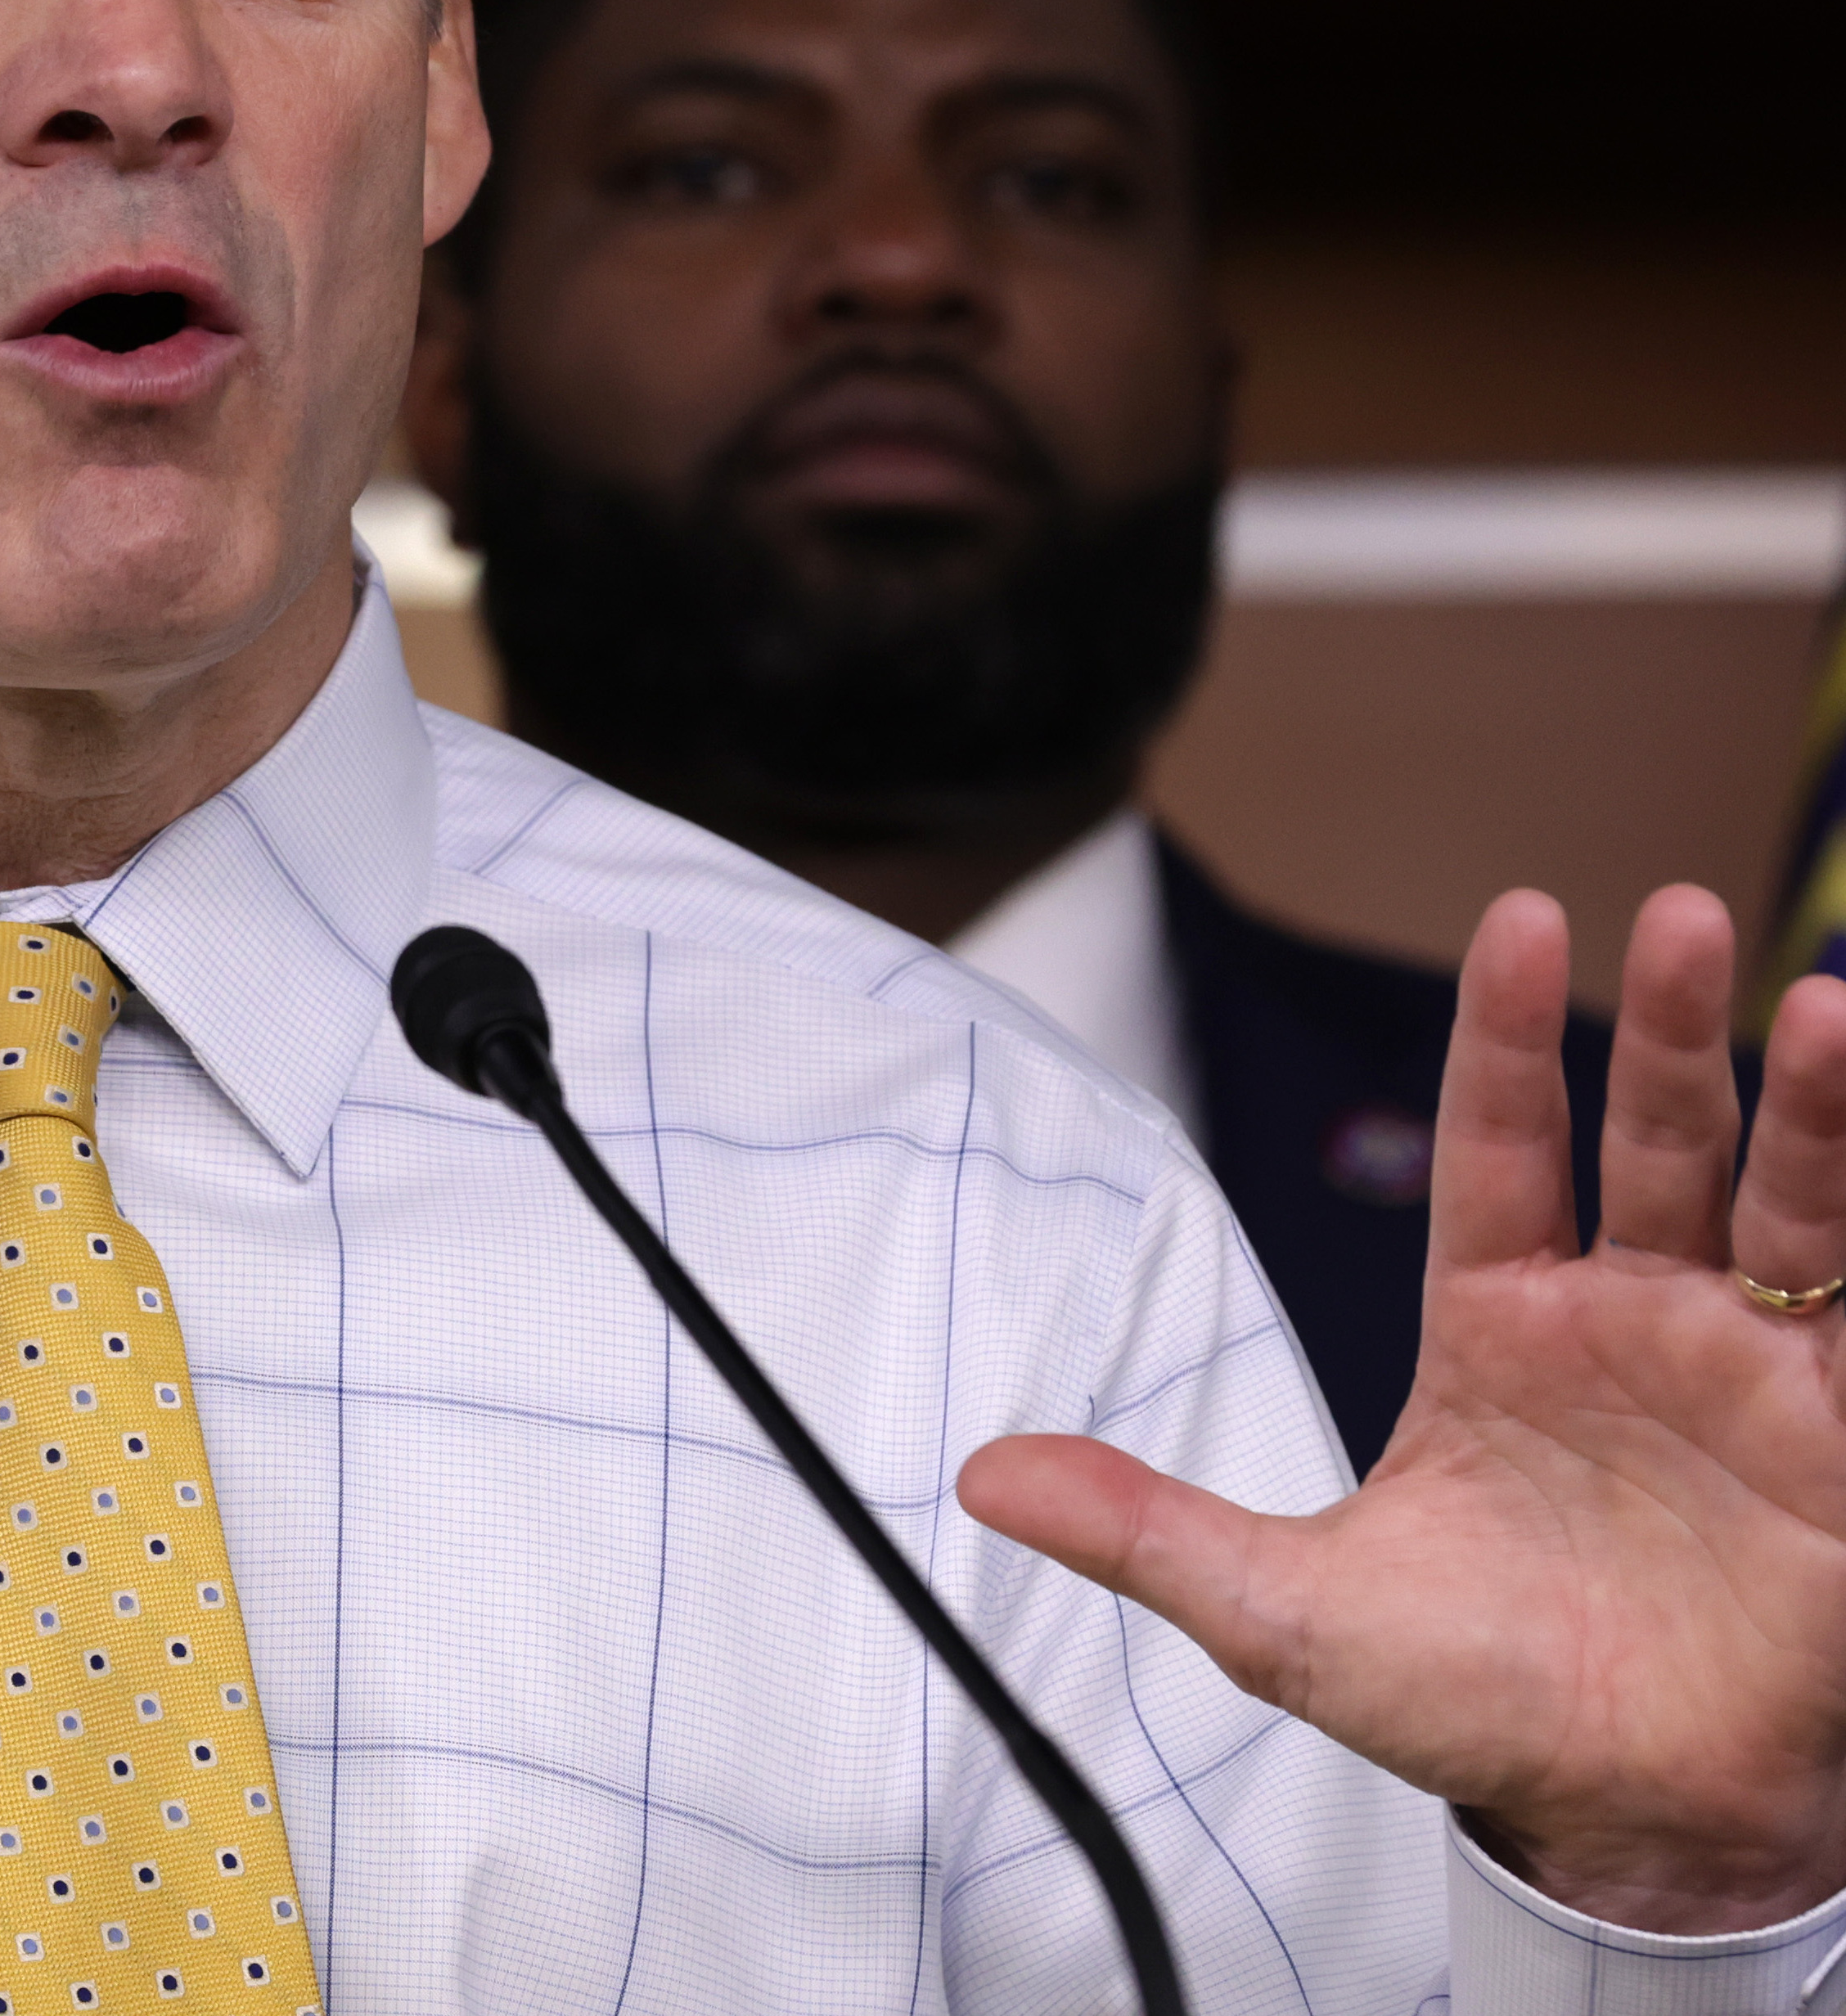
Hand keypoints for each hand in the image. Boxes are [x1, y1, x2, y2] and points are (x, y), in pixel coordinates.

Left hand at [962, 883, 1845, 1934]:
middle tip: (1686, 914)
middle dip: (1671, 1031)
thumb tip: (978, 1475)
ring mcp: (1750, 1376)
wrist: (1616, 1822)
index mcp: (1501, 1325)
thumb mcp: (1281, 1611)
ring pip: (1787, 1206)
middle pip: (1653, 1141)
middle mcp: (1631, 1321)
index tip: (1520, 919)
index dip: (1504, 1038)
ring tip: (1822, 1004)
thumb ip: (1145, 1529)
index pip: (1498, 1145)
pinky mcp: (1843, 1445)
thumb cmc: (1463, 1701)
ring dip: (1811, 1110)